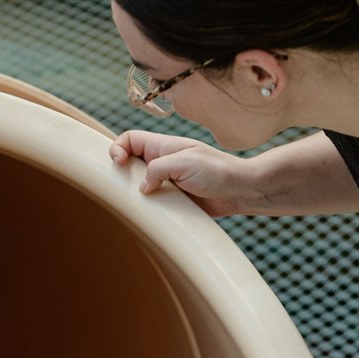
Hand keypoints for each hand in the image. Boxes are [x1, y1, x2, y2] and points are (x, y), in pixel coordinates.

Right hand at [109, 131, 257, 214]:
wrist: (240, 191)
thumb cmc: (217, 171)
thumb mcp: (184, 163)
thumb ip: (157, 170)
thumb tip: (141, 188)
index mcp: (163, 147)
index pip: (130, 139)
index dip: (117, 148)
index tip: (118, 163)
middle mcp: (162, 163)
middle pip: (129, 165)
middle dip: (121, 175)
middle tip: (122, 187)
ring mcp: (166, 183)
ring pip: (139, 188)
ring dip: (134, 196)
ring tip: (136, 204)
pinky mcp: (173, 201)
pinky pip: (153, 205)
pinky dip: (148, 211)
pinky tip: (149, 217)